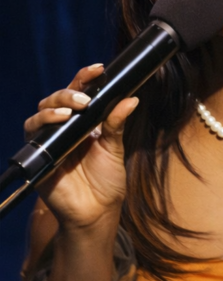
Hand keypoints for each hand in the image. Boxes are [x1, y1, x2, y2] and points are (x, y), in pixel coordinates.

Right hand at [25, 64, 138, 238]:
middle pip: (58, 98)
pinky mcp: (38, 153)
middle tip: (85, 97)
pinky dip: (44, 122)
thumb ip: (117, 124)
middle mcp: (65, 128)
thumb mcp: (115, 149)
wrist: (96, 211)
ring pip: (42, 111)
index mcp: (85, 123)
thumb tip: (131, 98)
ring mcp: (50, 140)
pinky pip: (33, 132)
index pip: (81, 93)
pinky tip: (59, 119)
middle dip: (70, 91)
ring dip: (55, 104)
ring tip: (73, 108)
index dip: (86, 78)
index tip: (100, 68)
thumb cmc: (107, 182)